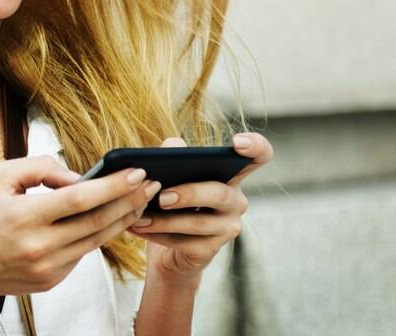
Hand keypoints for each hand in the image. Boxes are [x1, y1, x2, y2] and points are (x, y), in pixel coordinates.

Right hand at [0, 155, 161, 298]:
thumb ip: (40, 168)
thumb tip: (79, 176)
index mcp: (23, 217)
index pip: (79, 199)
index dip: (112, 185)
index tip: (136, 171)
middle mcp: (38, 247)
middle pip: (97, 221)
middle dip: (129, 200)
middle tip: (151, 183)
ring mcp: (48, 267)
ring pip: (97, 240)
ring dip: (123, 218)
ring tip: (141, 198)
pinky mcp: (53, 279)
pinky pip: (84, 252)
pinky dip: (101, 234)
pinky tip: (114, 217)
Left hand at [128, 133, 272, 283]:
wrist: (167, 251)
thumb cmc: (171, 205)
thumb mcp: (170, 176)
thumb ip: (173, 156)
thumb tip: (171, 146)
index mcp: (230, 175)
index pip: (258, 156)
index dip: (255, 147)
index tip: (236, 143)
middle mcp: (236, 200)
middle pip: (220, 193)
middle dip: (189, 194)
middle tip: (162, 197)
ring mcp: (228, 227)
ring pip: (199, 222)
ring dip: (165, 220)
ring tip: (139, 216)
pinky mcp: (211, 250)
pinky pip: (185, 242)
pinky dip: (158, 234)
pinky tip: (136, 227)